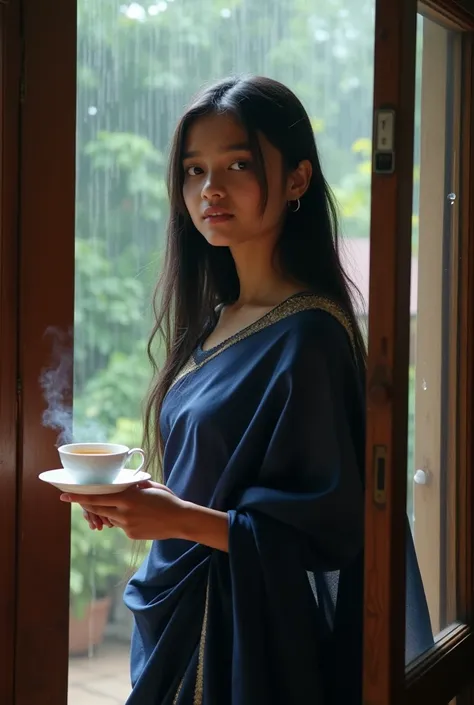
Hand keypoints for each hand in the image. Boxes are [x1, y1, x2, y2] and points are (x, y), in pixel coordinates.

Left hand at [61, 480, 186, 540]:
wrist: (180, 520)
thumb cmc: (167, 499)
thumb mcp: (151, 486)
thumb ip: (135, 485)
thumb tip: (125, 482)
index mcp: (128, 497)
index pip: (97, 497)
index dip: (79, 497)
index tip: (65, 495)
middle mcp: (124, 512)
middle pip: (97, 508)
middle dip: (84, 504)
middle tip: (71, 499)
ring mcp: (126, 525)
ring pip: (109, 517)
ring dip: (109, 512)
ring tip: (124, 506)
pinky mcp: (130, 534)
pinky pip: (120, 525)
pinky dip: (123, 519)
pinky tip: (138, 516)